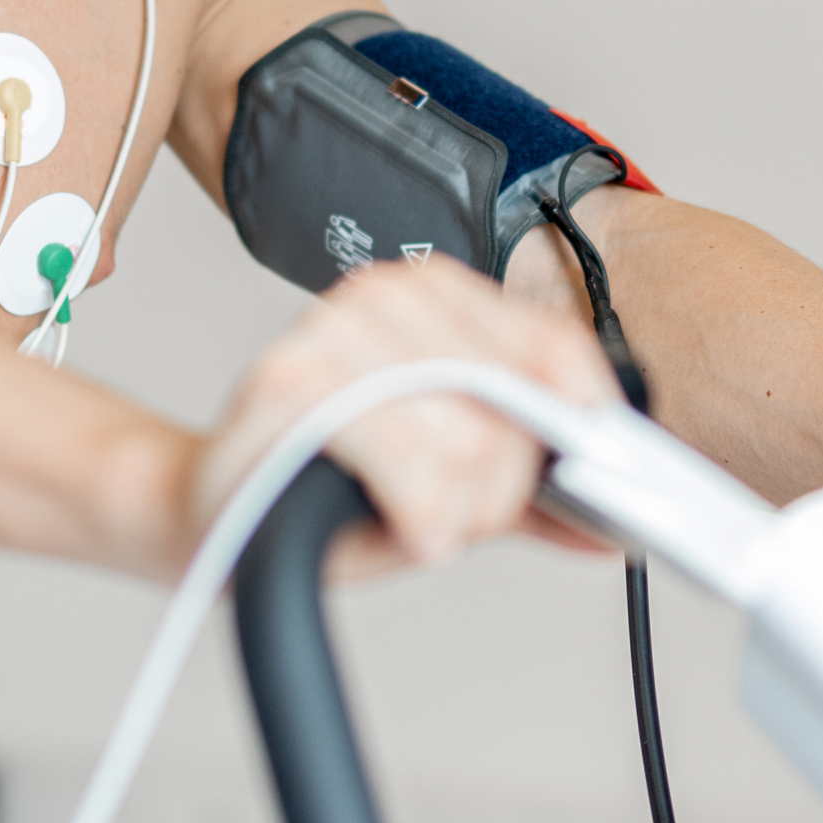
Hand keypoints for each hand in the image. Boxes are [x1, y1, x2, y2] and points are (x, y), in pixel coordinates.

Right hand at [193, 260, 621, 576]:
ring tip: (409, 518)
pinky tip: (395, 527)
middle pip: (520, 405)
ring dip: (454, 514)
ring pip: (473, 442)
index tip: (585, 478)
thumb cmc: (322, 486)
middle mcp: (381, 297)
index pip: (554, 346)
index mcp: (429, 294)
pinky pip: (416, 468)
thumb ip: (526, 489)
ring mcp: (333, 334)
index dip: (584, 425)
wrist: (209, 512)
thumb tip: (613, 523)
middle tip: (451, 515)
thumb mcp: (443, 480)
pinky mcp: (295, 386)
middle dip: (500, 490)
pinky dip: (419, 520)